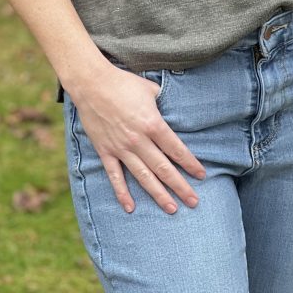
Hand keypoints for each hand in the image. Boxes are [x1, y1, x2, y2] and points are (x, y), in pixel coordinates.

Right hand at [71, 62, 205, 214]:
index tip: (201, 175)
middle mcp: (139, 140)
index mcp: (152, 124)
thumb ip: (163, 102)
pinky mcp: (105, 151)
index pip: (176, 149)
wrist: (91, 84)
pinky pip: (115, 176)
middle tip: (194, 202)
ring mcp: (121, 148)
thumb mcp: (150, 89)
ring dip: (159, 195)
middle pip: (163, 168)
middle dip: (180, 186)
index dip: (190, 163)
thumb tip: (172, 109)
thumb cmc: (123, 83)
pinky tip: (130, 208)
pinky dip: (122, 193)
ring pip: (143, 177)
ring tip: (172, 209)